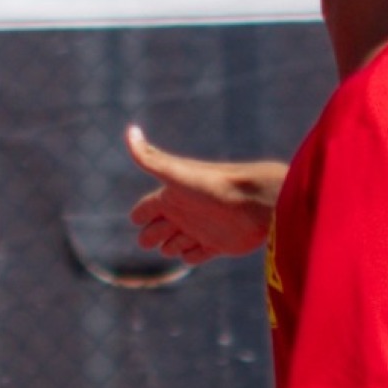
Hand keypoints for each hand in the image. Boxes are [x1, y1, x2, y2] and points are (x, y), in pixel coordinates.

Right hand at [124, 126, 282, 263]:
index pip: (145, 209)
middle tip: (153, 240)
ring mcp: (200, 229)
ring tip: (175, 243)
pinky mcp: (217, 245)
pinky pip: (196, 256)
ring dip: (170, 247)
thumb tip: (130, 130)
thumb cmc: (214, 185)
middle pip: (156, 230)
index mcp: (171, 196)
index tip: (137, 219)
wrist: (256, 200)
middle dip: (150, 237)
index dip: (139, 216)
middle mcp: (184, 213)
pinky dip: (191, 257)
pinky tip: (192, 253)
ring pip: (174, 245)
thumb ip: (149, 157)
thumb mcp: (176, 173)